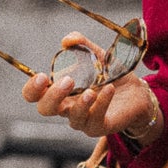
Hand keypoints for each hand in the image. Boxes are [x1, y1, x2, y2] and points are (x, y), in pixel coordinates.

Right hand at [20, 35, 156, 140]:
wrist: (135, 92)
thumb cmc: (109, 75)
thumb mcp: (95, 55)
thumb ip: (81, 44)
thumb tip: (67, 41)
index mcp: (59, 92)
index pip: (33, 96)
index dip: (32, 89)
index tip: (41, 76)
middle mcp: (66, 108)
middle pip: (45, 110)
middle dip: (53, 96)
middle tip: (68, 81)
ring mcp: (82, 120)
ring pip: (73, 119)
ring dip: (81, 104)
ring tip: (91, 91)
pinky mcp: (99, 126)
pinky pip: (96, 119)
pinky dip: (102, 104)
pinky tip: (109, 90)